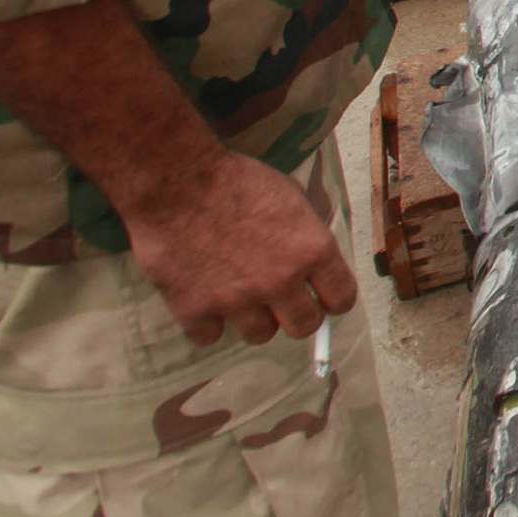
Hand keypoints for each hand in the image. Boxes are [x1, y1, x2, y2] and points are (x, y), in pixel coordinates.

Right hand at [120, 150, 357, 346]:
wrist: (175, 179)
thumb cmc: (235, 180)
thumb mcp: (290, 197)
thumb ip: (306, 236)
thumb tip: (317, 265)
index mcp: (311, 250)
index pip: (342, 299)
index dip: (331, 299)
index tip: (321, 297)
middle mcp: (280, 281)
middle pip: (304, 326)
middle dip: (295, 315)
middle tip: (280, 300)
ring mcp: (237, 300)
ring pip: (260, 335)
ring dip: (252, 318)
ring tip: (238, 293)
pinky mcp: (195, 310)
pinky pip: (211, 337)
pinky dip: (207, 322)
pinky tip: (204, 298)